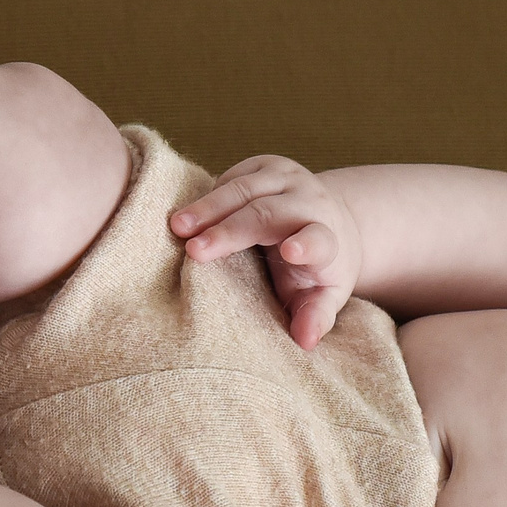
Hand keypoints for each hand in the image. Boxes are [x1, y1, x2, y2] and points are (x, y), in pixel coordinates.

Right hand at [168, 155, 362, 348]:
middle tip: (194, 251)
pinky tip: (188, 216)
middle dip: (229, 231)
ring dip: (209, 207)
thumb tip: (305, 342)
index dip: (307, 245)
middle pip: (268, 214)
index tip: (290, 252)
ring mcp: (289, 178)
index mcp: (327, 239)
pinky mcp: (267, 164)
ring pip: (245, 189)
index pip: (319, 240)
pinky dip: (209, 196)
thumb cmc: (320, 269)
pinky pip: (233, 177)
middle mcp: (310, 202)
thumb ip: (316, 316)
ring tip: (177, 226)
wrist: (329, 217)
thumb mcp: (325, 296)